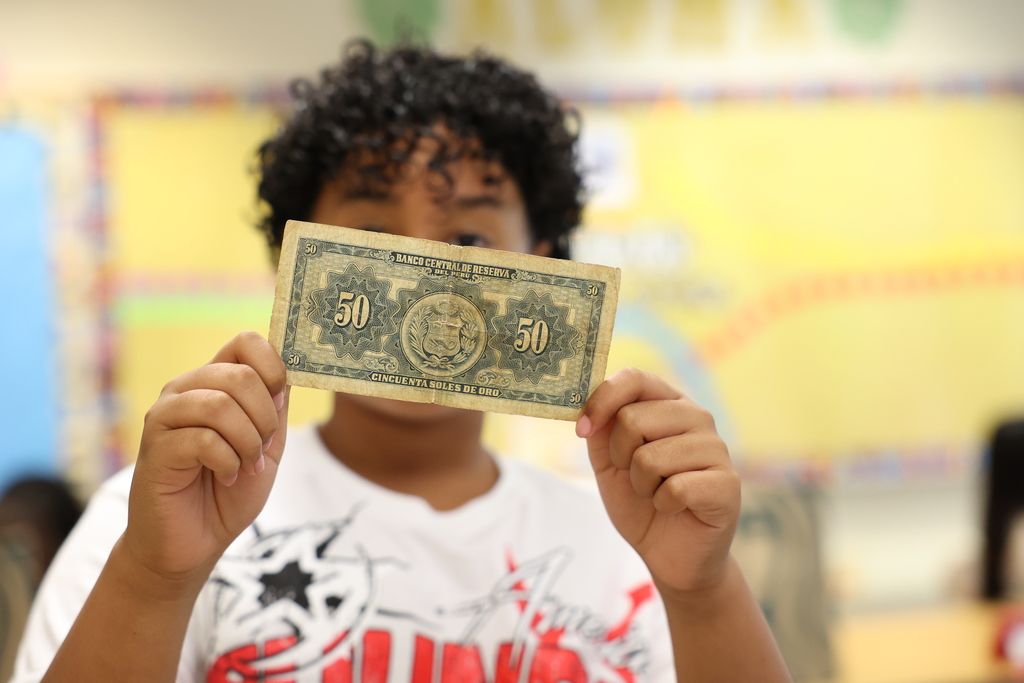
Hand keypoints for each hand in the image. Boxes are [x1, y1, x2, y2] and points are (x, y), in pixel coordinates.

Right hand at [123, 331, 288, 586]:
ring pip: (220, 405)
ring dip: (247, 442)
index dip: (274, 366)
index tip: (280, 401)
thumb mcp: (268, 445)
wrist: (193, 542)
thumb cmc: (229, 492)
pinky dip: (228, 462)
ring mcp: (166, 416)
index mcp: (215, 382)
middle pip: (240, 375)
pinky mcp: (155, 448)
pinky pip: (204, 440)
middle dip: (265, 418)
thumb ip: (276, 408)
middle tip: (262, 449)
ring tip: (245, 465)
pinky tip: (227, 476)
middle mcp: (186, 390)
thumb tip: (287, 375)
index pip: (246, 341)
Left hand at [577, 368, 738, 595]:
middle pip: (634, 418)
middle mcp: (697, 417)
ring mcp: (717, 448)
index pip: (635, 378)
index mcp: (668, 403)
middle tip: (634, 476)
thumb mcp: (609, 463)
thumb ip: (600, 429)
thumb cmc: (641, 502)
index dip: (602, 400)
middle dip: (620, 457)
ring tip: (656, 493)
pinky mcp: (728, 484)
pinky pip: (674, 488)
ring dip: (641, 485)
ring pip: (650, 456)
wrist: (672, 554)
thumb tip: (587, 406)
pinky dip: (663, 504)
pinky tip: (675, 508)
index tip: (582, 430)